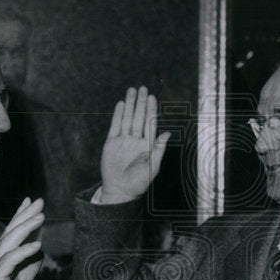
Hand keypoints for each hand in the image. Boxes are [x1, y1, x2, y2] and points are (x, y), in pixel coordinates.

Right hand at [0, 197, 44, 279]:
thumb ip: (28, 268)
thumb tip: (39, 252)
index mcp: (2, 259)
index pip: (12, 233)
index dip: (20, 216)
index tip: (31, 201)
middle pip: (10, 232)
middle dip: (24, 215)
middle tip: (38, 201)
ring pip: (9, 242)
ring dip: (25, 228)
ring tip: (40, 217)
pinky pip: (9, 262)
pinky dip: (23, 252)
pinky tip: (36, 245)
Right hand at [99, 86, 170, 203]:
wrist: (120, 190)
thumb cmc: (139, 182)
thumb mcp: (153, 166)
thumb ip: (159, 149)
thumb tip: (168, 134)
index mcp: (147, 145)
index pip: (150, 123)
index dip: (151, 110)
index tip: (152, 97)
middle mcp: (135, 140)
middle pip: (138, 117)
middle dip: (141, 103)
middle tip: (142, 88)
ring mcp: (123, 141)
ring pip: (127, 118)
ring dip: (130, 105)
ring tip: (132, 91)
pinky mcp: (111, 143)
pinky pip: (115, 126)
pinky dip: (118, 115)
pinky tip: (121, 104)